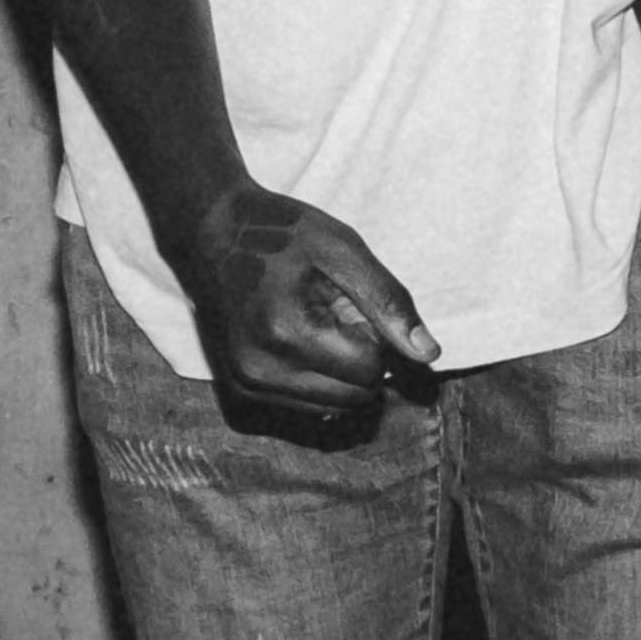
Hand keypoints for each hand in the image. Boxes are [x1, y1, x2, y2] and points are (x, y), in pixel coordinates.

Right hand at [185, 187, 440, 435]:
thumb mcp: (342, 249)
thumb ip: (387, 301)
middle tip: (334, 313)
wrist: (212, 230)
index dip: (375, 335)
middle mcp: (260, 369)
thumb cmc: (283, 232)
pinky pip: (308, 408)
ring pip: (334, 408)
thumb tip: (428, 355)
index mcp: (285, 330)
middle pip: (354, 397)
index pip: (369, 368)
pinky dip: (318, 381)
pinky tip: (298, 342)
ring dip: (340, 374)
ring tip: (315, 325)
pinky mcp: (241, 392)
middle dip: (360, 359)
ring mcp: (247, 385)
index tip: (351, 302)